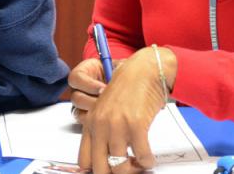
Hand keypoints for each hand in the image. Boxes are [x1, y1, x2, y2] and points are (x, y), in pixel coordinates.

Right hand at [68, 58, 124, 123]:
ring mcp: (79, 104)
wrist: (124, 86)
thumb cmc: (120, 74)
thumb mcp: (120, 66)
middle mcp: (78, 88)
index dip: (89, 85)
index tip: (104, 89)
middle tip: (109, 104)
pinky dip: (96, 123)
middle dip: (93, 102)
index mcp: (83, 72)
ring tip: (111, 112)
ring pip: (78, 112)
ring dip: (94, 113)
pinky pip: (85, 123)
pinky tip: (108, 120)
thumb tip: (119, 74)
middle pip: (75, 97)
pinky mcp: (84, 117)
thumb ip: (118, 68)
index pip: (76, 78)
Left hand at [78, 47, 175, 173]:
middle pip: (101, 169)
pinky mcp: (136, 124)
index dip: (97, 170)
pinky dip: (147, 161)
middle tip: (126, 169)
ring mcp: (117, 125)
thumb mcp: (106, 108)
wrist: (144, 70)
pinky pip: (142, 156)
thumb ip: (102, 130)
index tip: (109, 170)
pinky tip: (149, 159)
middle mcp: (101, 126)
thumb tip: (108, 158)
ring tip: (139, 165)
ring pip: (121, 167)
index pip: (84, 161)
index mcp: (91, 123)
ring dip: (133, 170)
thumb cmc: (128, 89)